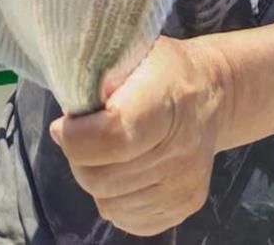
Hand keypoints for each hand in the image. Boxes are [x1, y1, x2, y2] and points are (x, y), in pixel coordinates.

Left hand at [50, 36, 232, 235]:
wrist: (210, 93)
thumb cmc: (162, 70)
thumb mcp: (131, 54)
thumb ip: (95, 84)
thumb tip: (62, 132)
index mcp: (167, 99)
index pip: (113, 136)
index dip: (77, 137)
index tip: (65, 124)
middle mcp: (182, 147)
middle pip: (101, 178)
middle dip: (80, 158)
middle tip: (85, 135)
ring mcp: (185, 182)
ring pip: (108, 204)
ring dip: (97, 179)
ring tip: (110, 150)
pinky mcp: (186, 205)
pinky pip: (127, 220)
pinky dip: (116, 199)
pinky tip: (127, 169)